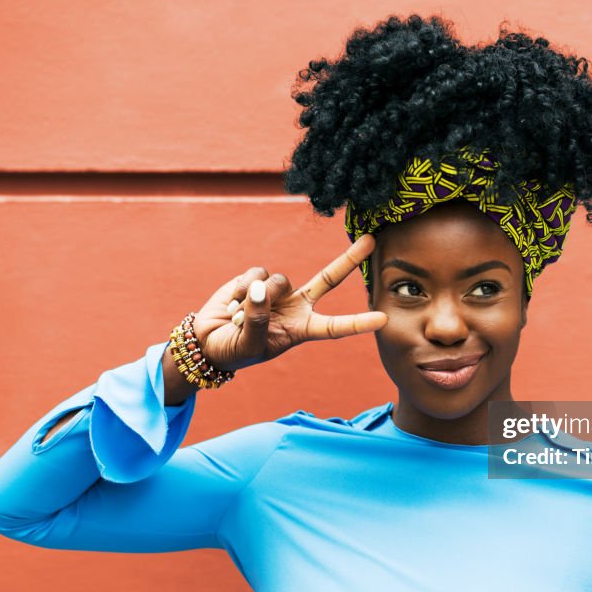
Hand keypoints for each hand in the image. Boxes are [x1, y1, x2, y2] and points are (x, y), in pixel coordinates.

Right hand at [192, 234, 387, 371]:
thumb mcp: (249, 345)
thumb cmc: (234, 351)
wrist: (207, 341)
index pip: (334, 326)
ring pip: (279, 280)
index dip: (358, 323)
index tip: (383, 319)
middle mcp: (296, 306)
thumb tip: (262, 288)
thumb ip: (258, 320)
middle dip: (349, 259)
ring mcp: (278, 290)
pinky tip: (232, 303)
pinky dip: (241, 288)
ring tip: (239, 317)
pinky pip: (257, 273)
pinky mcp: (257, 278)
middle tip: (372, 241)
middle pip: (328, 280)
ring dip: (257, 298)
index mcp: (302, 329)